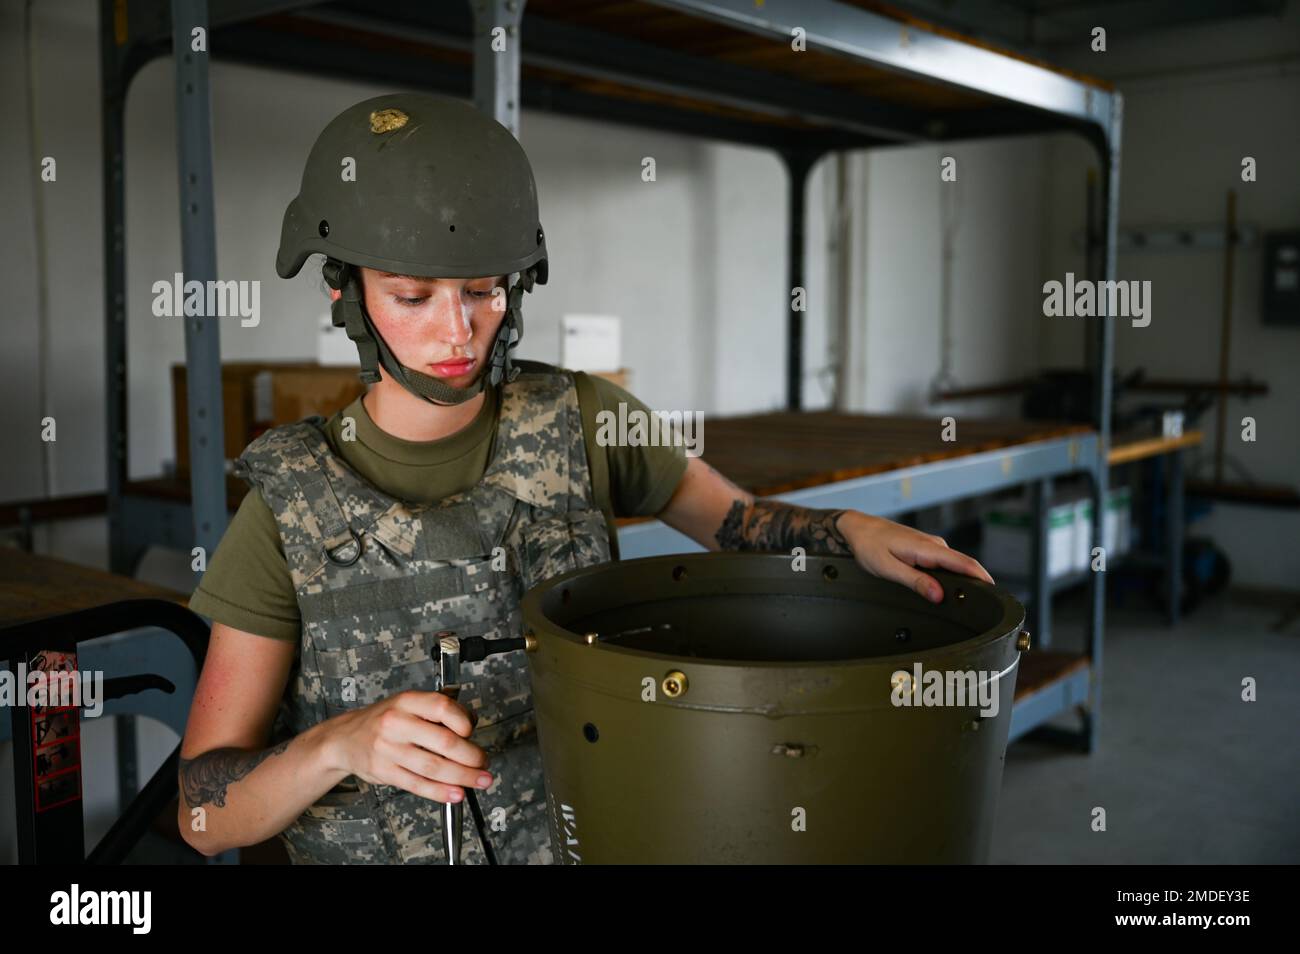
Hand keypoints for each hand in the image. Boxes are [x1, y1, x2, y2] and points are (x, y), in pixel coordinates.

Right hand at [324, 690, 491, 803]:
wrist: (344, 739)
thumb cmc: (383, 720)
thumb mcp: (408, 704)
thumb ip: (437, 712)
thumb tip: (472, 722)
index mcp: (406, 701)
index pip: (441, 707)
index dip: (463, 720)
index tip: (473, 731)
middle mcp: (396, 723)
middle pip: (444, 742)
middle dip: (471, 756)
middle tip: (483, 763)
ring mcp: (389, 749)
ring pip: (434, 767)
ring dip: (463, 777)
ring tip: (480, 780)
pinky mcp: (385, 772)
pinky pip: (418, 784)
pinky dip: (440, 791)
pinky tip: (456, 793)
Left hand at [839, 512, 993, 603]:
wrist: (859, 528)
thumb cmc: (870, 546)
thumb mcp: (889, 569)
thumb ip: (916, 582)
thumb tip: (939, 595)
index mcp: (927, 548)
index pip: (964, 563)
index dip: (983, 579)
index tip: (996, 594)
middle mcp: (934, 545)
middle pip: (964, 565)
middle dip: (978, 583)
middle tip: (985, 606)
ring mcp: (932, 545)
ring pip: (955, 564)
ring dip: (966, 579)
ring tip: (971, 601)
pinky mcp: (927, 548)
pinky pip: (946, 562)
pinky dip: (954, 574)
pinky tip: (952, 587)